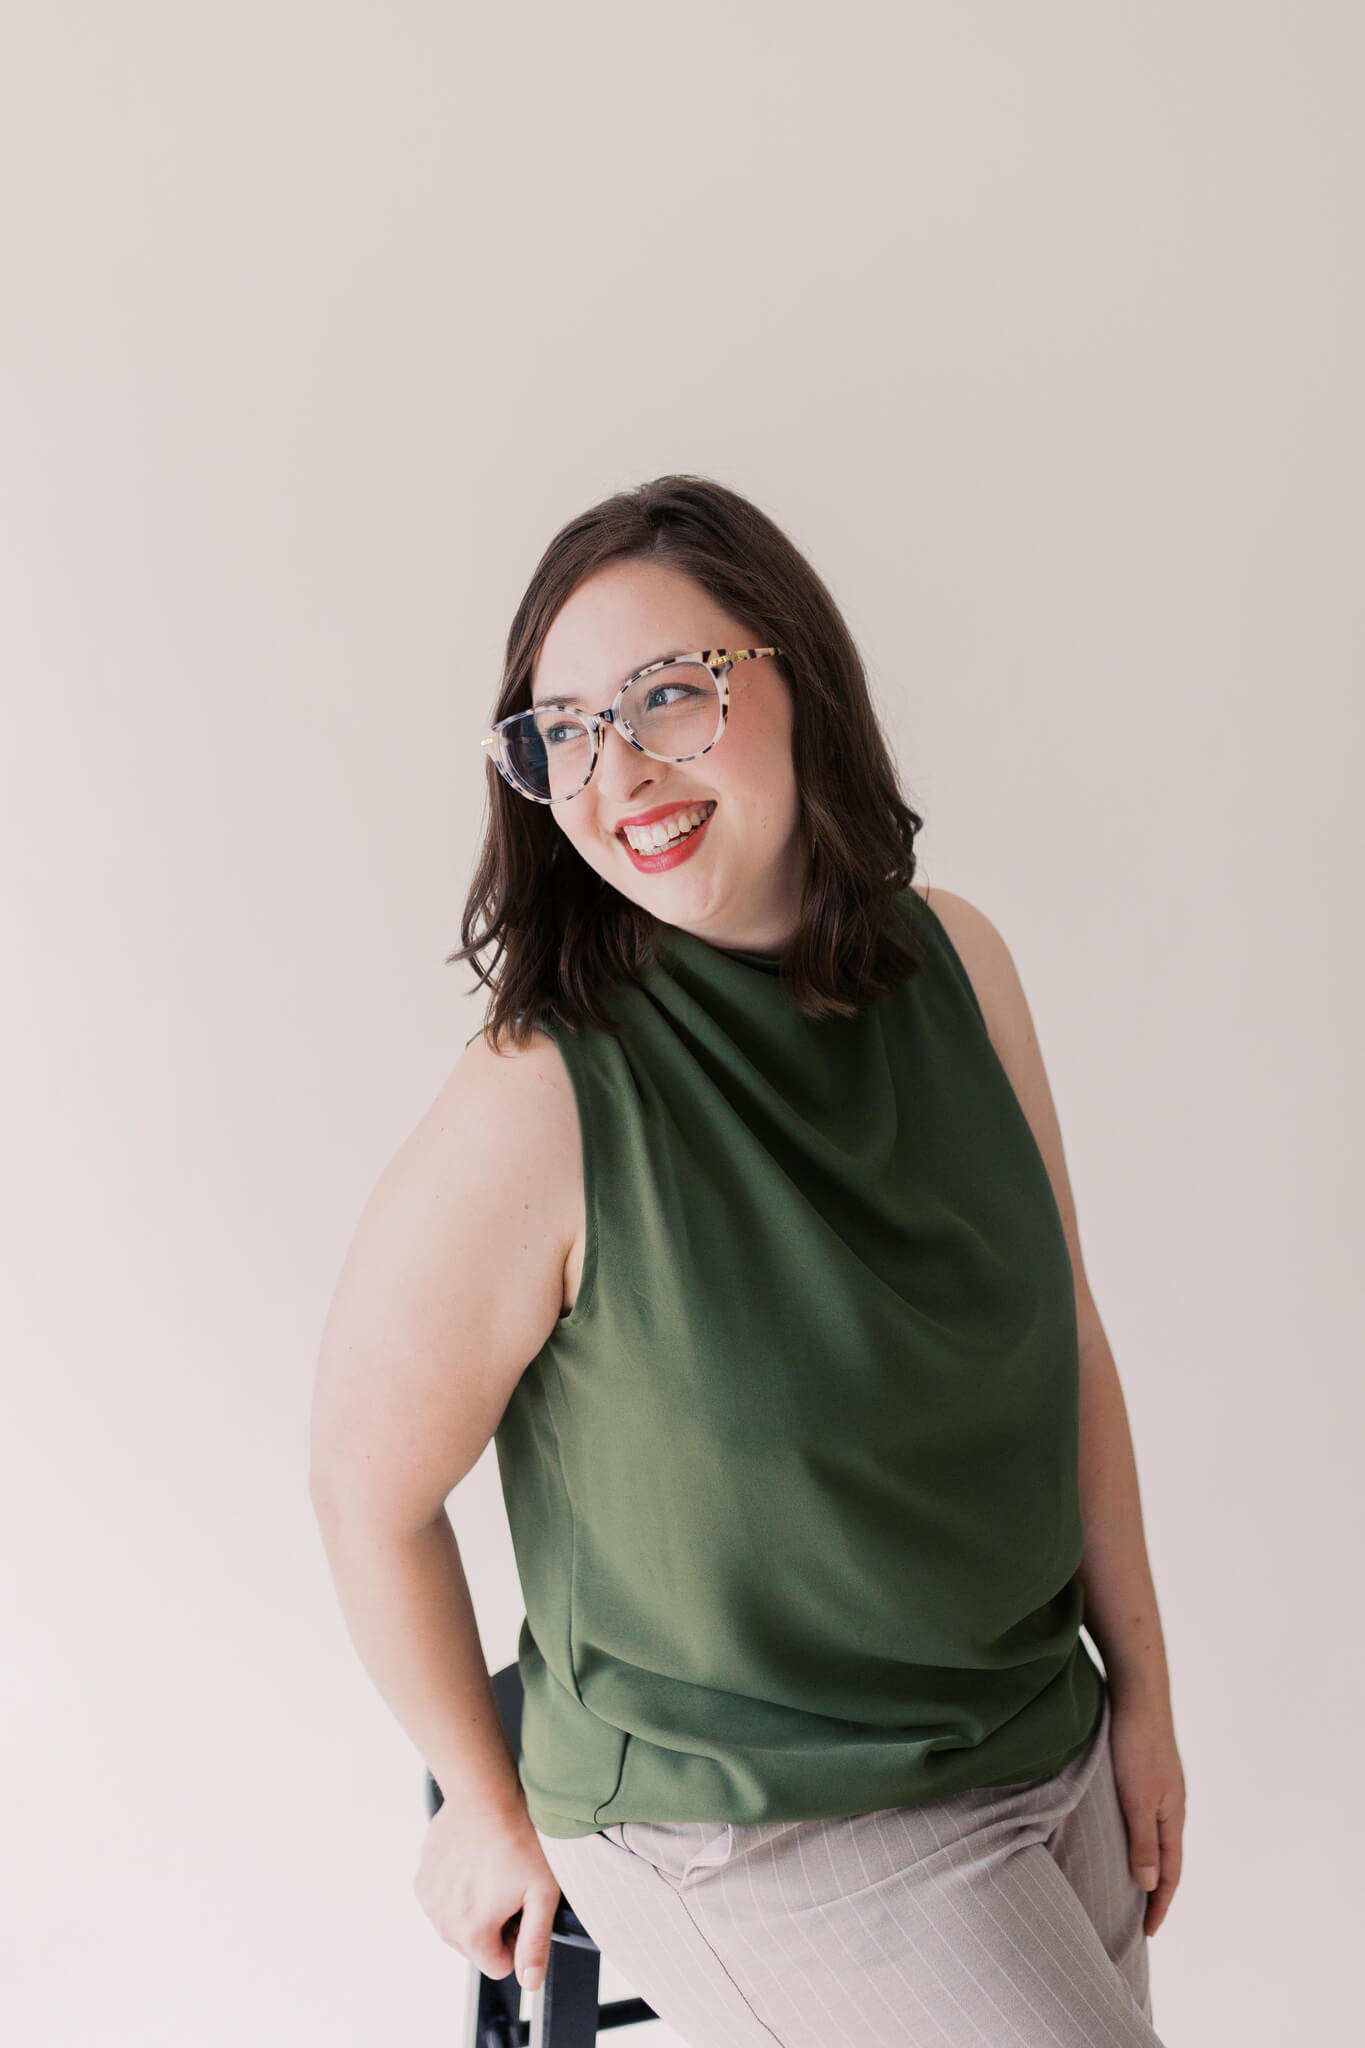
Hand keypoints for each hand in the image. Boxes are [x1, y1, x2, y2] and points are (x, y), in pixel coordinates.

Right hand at [413, 1794, 561, 1992]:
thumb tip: (529, 1981)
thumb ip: (536, 1944)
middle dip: (494, 1926)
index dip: (517, 1940)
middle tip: (509, 1888)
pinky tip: (474, 1863)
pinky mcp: (422, 1878)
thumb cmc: (518, 1838)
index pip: (499, 1965)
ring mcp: (429, 1900)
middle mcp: (443, 1922)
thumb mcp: (542, 1893)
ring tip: (492, 1872)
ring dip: (474, 1909)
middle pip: (476, 1946)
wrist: (484, 1794)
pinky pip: (443, 1901)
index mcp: (472, 1932)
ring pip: (458, 1924)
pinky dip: (457, 1890)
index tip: (521, 1909)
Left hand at [1107, 1683, 1185, 1937]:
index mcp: (1173, 1816)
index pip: (1171, 1873)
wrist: (1138, 1693)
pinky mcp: (1146, 1772)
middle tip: (1139, 1919)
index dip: (1160, 1904)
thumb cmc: (1137, 1745)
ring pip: (1155, 1837)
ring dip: (1146, 1863)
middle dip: (1155, 1890)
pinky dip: (1138, 1837)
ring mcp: (1160, 1788)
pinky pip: (1145, 1817)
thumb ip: (1143, 1841)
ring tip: (1129, 1885)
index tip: (1148, 1934)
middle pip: (1166, 1858)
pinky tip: (1121, 1835)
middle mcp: (1171, 1805)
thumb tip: (1149, 1884)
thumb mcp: (1137, 1798)